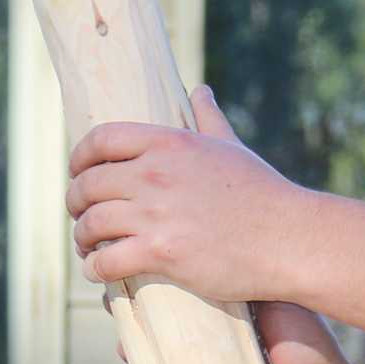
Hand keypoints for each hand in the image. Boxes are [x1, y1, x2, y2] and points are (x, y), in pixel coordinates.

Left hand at [67, 89, 318, 300]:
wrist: (289, 239)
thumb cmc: (263, 194)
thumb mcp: (232, 147)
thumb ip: (208, 118)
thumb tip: (199, 91)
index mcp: (169, 143)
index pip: (101, 139)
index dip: (79, 157)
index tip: (77, 173)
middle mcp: (156, 173)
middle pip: (88, 184)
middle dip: (75, 202)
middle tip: (80, 216)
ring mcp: (157, 213)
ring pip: (91, 223)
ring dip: (82, 238)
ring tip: (87, 248)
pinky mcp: (162, 252)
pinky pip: (106, 260)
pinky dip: (95, 268)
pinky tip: (100, 272)